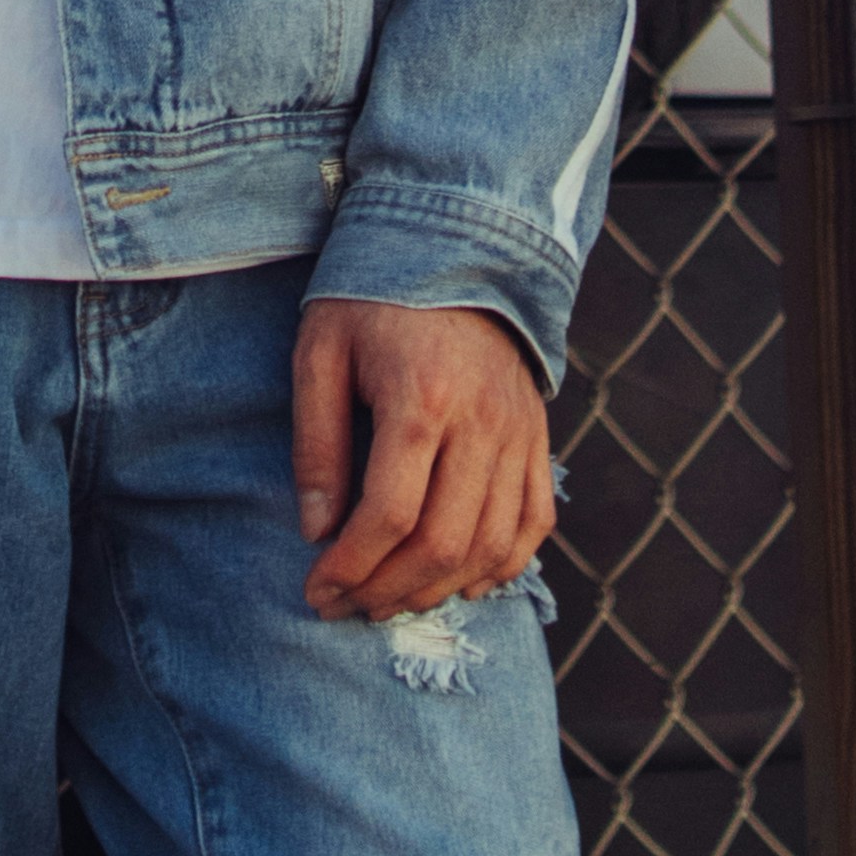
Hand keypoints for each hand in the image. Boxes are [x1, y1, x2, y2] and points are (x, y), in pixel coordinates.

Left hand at [292, 294, 552, 618]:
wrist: (455, 247)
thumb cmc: (371, 300)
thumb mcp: (320, 354)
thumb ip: (317, 444)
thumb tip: (317, 532)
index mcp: (421, 399)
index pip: (390, 515)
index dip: (351, 567)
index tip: (319, 590)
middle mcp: (481, 423)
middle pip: (443, 542)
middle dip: (389, 591)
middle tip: (348, 607)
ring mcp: (518, 433)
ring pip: (491, 544)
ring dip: (439, 589)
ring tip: (392, 601)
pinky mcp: (538, 436)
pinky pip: (535, 521)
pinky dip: (503, 565)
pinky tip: (462, 583)